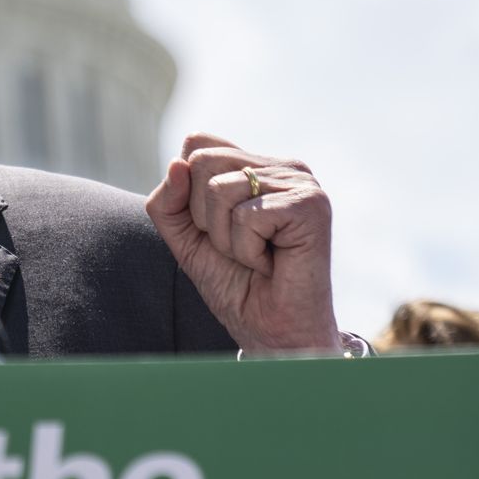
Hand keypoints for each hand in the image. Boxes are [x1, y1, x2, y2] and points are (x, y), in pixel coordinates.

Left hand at [144, 133, 339, 354]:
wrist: (273, 333)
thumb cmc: (236, 285)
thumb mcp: (185, 238)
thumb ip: (168, 201)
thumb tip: (178, 162)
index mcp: (255, 164)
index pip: (196, 145)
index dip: (188, 196)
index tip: (216, 230)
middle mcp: (281, 165)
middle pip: (200, 162)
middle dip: (204, 218)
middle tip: (238, 247)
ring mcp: (300, 181)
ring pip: (219, 189)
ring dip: (226, 239)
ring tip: (257, 256)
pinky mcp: (311, 204)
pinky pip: (246, 217)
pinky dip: (247, 250)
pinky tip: (272, 262)